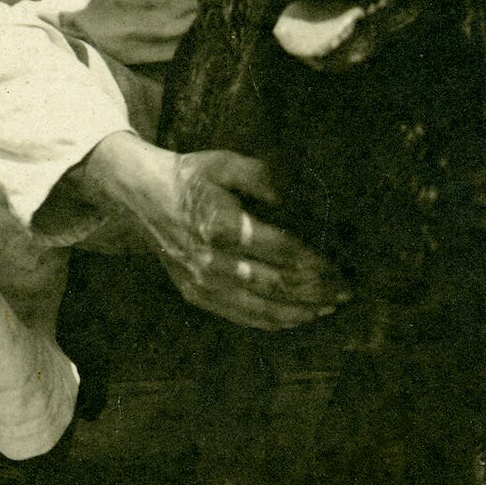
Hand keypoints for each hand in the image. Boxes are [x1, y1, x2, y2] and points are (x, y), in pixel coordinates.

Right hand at [82, 134, 346, 328]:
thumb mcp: (226, 163)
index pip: (283, 254)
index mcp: (223, 227)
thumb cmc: (190, 176)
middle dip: (316, 292)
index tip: (340, 268)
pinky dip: (272, 321)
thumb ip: (264, 177)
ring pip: (261, 308)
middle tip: (345, 292)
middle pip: (277, 286)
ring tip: (328, 308)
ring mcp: (202, 283)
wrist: (141, 195)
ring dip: (299, 311)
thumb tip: (296, 198)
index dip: (316, 265)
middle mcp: (212, 262)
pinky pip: (240, 316)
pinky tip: (295, 318)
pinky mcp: (195, 294)